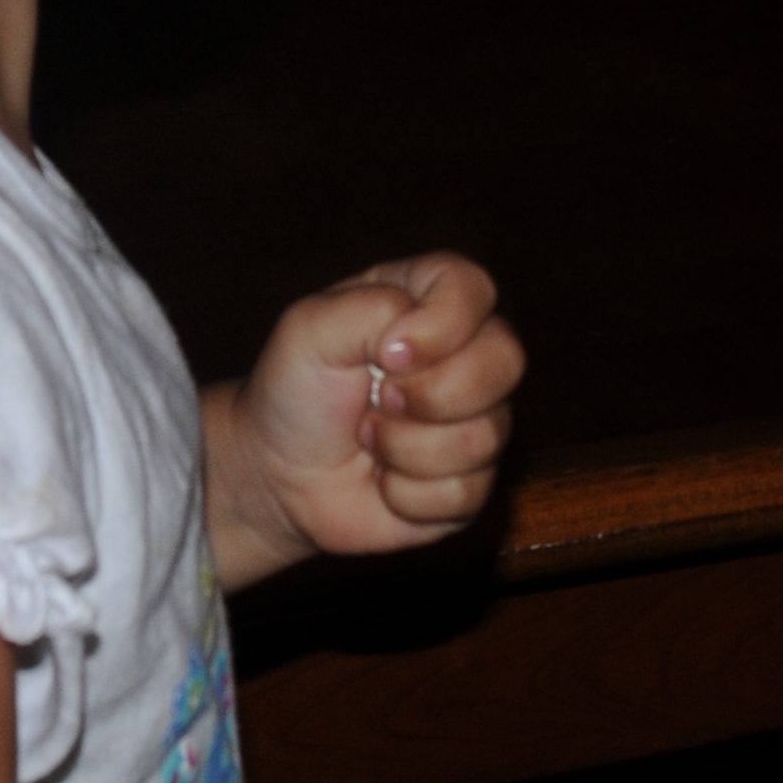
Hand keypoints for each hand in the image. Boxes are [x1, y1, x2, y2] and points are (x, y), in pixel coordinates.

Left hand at [211, 254, 522, 580]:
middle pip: (506, 360)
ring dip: (405, 448)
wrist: (277, 476)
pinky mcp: (471, 483)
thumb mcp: (309, 330)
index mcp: (429, 303)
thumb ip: (370, 307)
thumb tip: (417, 344)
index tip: (386, 354)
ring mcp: (476, 421)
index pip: (476, 289)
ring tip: (370, 438)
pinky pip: (465, 491)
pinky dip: (406, 493)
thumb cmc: (294, 392)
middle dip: (430, 394)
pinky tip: (384, 480)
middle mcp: (466, 356)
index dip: (443, 323)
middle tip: (379, 401)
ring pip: (485, 435)